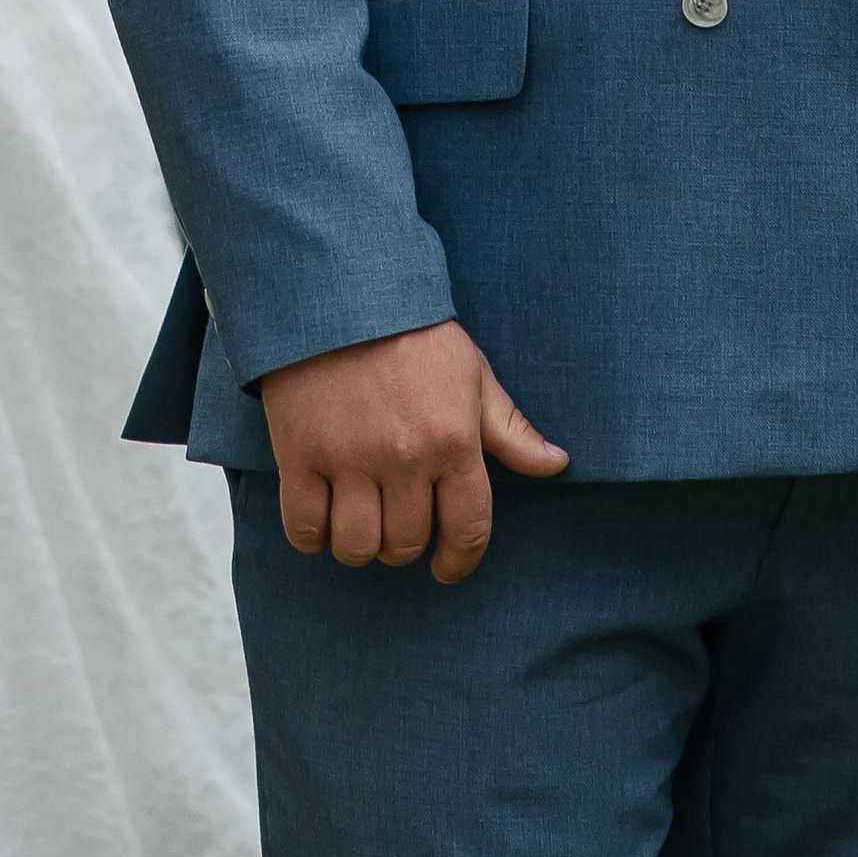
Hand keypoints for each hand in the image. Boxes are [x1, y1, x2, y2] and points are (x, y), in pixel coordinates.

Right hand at [261, 320, 565, 584]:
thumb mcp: (472, 372)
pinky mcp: (301, 455)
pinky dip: (312, 534)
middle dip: (404, 544)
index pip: (467, 530)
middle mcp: (405, 457)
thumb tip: (557, 465)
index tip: (446, 567)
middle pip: (407, 544)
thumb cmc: (412, 332)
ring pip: (358, 547)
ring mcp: (350, 458)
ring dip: (359, 544)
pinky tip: (320, 514)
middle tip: (395, 520)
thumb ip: (510, 429)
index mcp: (454, 441)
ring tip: (358, 519)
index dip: (458, 561)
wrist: (338, 289)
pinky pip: (305, 528)